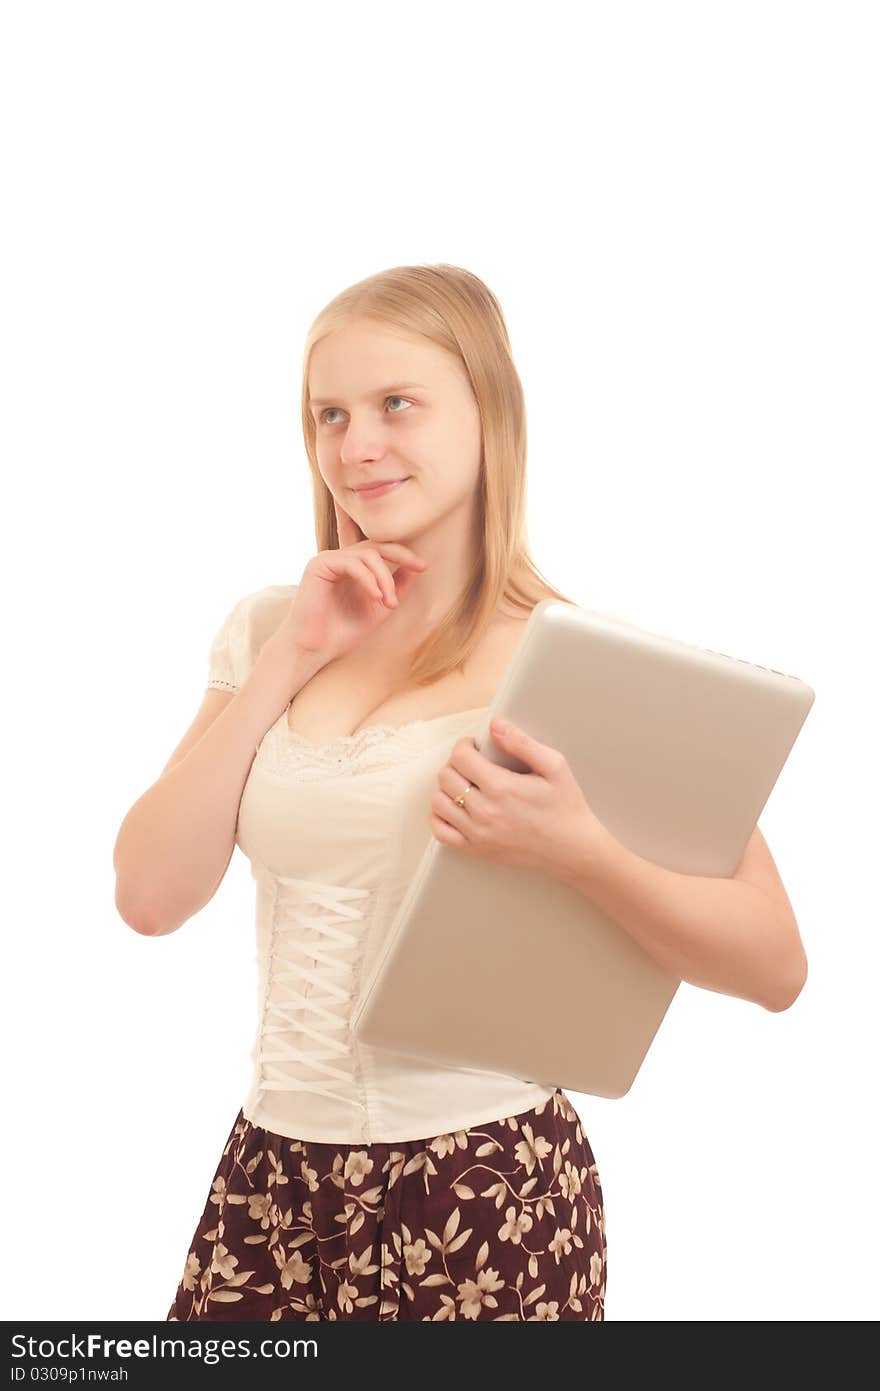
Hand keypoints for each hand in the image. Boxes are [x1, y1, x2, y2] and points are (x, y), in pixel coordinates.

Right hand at [275, 496, 426, 663]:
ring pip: (367, 554)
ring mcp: (328, 560)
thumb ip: (396, 587)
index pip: (380, 550)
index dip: (403, 553)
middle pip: (376, 545)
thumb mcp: (379, 608)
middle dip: (401, 554)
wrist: (315, 650)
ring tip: (389, 602)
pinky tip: (375, 596)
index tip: (423, 566)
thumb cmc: (343, 632)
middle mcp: (340, 560)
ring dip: (384, 578)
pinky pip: (351, 563)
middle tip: (419, 566)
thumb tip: (416, 568)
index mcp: (353, 568)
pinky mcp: (318, 565)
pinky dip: (368, 579)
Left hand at [429, 716, 611, 876]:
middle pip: (446, 777)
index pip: (460, 757)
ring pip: (438, 802)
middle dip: (455, 763)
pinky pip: (440, 832)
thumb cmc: (565, 807)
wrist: (572, 848)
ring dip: (446, 788)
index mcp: (502, 787)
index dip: (464, 745)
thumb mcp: (554, 766)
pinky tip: (453, 807)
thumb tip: (495, 725)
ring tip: (464, 783)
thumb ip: (522, 743)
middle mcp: (485, 812)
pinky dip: (439, 816)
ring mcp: (478, 833)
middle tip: (471, 763)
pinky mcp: (476, 849)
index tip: (473, 746)